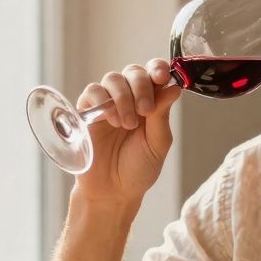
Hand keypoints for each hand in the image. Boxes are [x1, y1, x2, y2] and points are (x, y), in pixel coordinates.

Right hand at [73, 59, 181, 202]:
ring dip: (124, 98)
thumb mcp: (157, 144)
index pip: (153, 73)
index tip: (161, 77)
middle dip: (142, 86)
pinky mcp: (86, 112)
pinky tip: (112, 121)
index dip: (157, 68)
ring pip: (113, 79)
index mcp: (150, 102)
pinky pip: (92, 91)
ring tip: (128, 125)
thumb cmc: (137, 169)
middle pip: (134, 72)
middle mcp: (128, 98)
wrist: (112, 192)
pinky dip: (103, 101)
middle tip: (145, 111)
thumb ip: (162, 115)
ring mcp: (107, 103)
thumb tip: (174, 87)